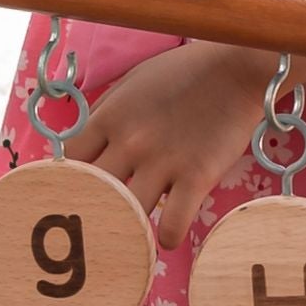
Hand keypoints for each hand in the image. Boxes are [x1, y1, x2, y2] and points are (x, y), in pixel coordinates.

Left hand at [60, 43, 268, 252]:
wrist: (235, 69)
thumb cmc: (184, 72)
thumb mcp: (133, 82)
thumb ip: (106, 113)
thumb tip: (85, 142)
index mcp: (110, 118)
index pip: (70, 162)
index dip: (71, 180)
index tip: (82, 190)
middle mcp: (130, 142)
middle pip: (92, 193)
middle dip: (94, 210)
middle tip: (101, 224)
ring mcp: (163, 161)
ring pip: (129, 215)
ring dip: (130, 229)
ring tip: (134, 236)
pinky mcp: (197, 176)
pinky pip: (172, 225)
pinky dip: (167, 237)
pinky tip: (168, 234)